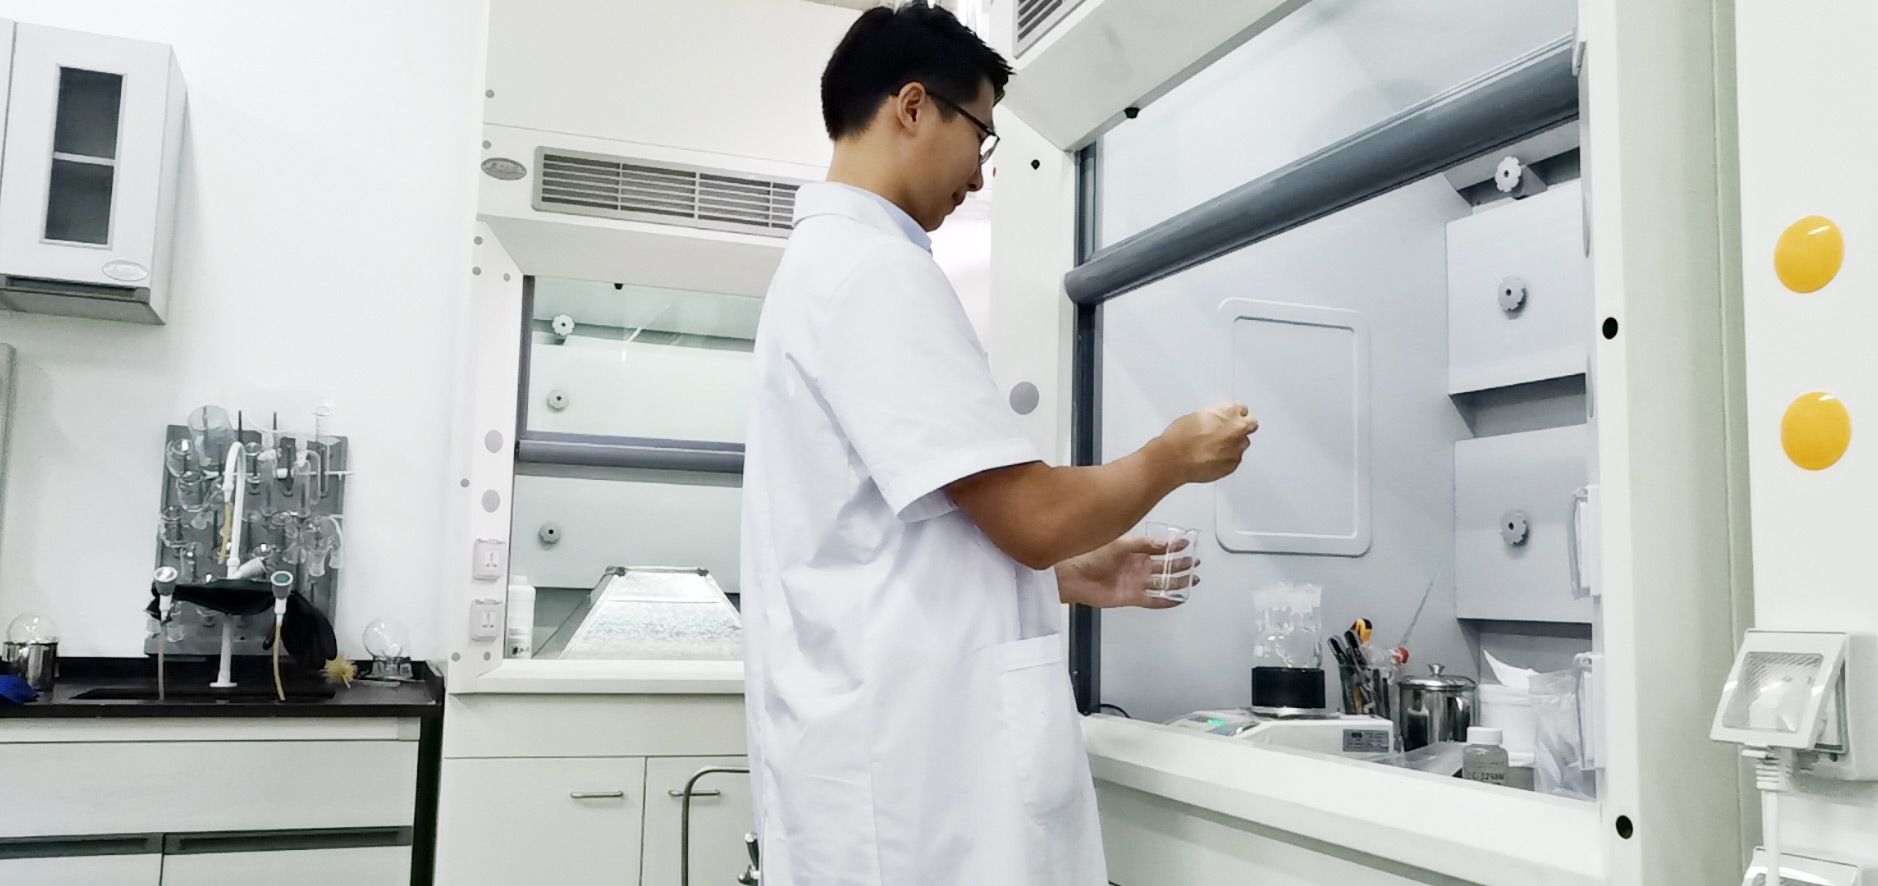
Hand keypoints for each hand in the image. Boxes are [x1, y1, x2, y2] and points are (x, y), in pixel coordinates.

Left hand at [1055, 535, 1197, 609]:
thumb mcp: (1121, 544)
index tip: (1186, 544)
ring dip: (1178, 582)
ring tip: (1193, 578)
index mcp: (1134, 551)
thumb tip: (1165, 543)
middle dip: (1180, 564)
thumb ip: (1144, 544)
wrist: (1074, 576)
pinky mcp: (1132, 598)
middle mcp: (1136, 567)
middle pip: (1164, 566)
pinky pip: (1153, 600)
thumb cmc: (1091, 556)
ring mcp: (1135, 582)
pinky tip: (1178, 599)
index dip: (1173, 547)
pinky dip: (1166, 601)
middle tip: (1194, 562)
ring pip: (1162, 583)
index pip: (1159, 548)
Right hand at [1154, 402, 1257, 483]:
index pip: (1243, 409)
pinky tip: (1211, 459)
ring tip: (1215, 448)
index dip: (1235, 414)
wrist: (1175, 459)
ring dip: (1234, 445)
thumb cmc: (1180, 437)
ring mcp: (1237, 448)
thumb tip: (1215, 424)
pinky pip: (1234, 460)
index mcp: (1229, 411)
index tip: (1231, 418)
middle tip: (1229, 432)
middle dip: (1242, 427)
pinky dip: (1226, 459)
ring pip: (1243, 444)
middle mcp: (1238, 428)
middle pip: (1251, 425)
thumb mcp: (1196, 416)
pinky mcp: (1233, 464)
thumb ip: (1214, 418)